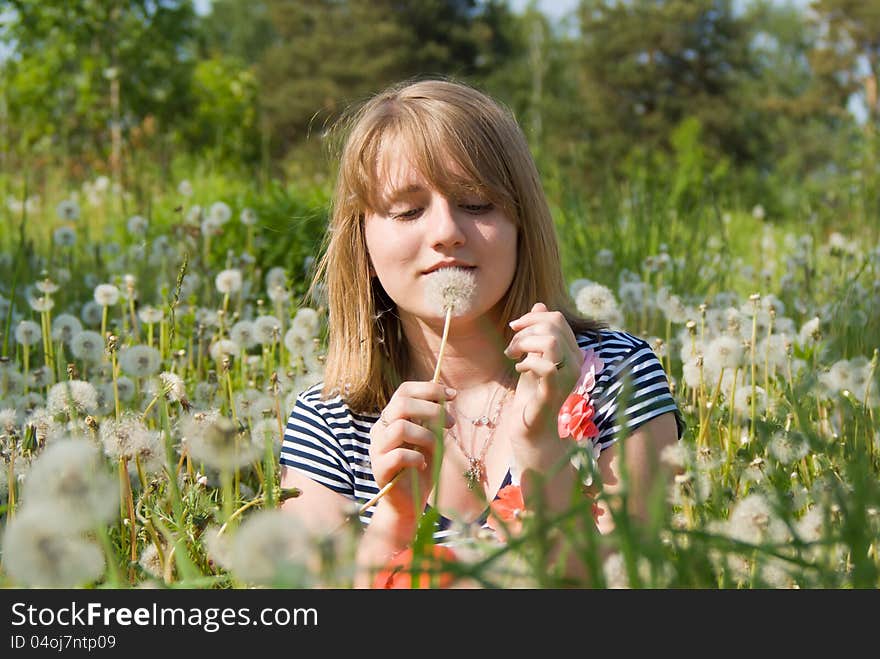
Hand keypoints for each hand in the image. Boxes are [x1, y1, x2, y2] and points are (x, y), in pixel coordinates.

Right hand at [369, 381, 455, 518]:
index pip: (404, 391)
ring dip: (426, 436)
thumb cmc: (422, 467)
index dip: (429, 389)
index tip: (453, 395)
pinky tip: (423, 464)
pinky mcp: (379, 469)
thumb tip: (445, 394)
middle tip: (451, 423)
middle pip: (401, 404)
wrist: (410, 501)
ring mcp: (377, 448)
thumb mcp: (432, 438)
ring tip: (437, 448)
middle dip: (431, 409)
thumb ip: (432, 419)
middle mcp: (380, 429)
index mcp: (392, 418)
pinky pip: (399, 455)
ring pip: (400, 428)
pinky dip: (417, 457)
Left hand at [505, 302, 581, 438]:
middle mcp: (575, 362)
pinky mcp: (554, 392)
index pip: (557, 319)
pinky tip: (518, 368)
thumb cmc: (532, 394)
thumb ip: (537, 333)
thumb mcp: (532, 356)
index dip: (532, 318)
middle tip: (511, 347)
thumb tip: (539, 304)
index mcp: (572, 351)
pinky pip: (544, 366)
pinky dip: (526, 361)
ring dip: (525, 343)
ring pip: (550, 342)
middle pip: (554, 324)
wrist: (533, 430)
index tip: (514, 329)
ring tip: (513, 355)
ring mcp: (567, 377)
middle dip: (525, 329)